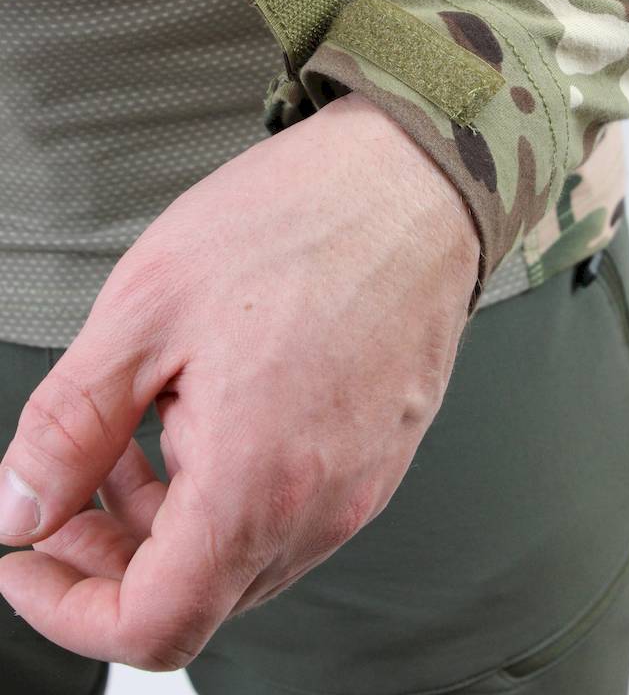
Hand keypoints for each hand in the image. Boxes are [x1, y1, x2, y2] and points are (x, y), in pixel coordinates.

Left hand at [0, 94, 478, 669]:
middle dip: (110, 557)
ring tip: (138, 427)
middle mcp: (324, 506)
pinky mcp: (381, 450)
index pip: (152, 626)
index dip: (66, 610)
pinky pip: (291, 508)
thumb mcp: (145, 312)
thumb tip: (20, 506)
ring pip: (243, 554)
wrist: (413, 176)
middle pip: (198, 596)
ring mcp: (363, 483)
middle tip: (67, 487)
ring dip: (169, 518)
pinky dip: (229, 487)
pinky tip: (207, 409)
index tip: (27, 560)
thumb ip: (67, 429)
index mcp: (260, 486)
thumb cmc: (299, 222)